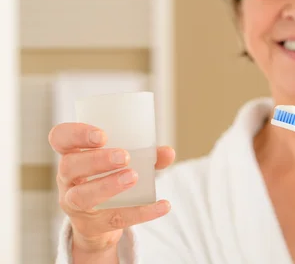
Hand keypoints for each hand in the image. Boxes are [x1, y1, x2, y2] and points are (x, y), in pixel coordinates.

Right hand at [48, 123, 175, 254]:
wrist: (99, 222)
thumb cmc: (109, 179)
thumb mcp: (122, 164)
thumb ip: (147, 155)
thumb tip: (168, 152)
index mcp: (73, 155)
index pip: (60, 138)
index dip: (76, 134)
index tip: (102, 135)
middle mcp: (68, 179)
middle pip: (70, 166)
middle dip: (96, 160)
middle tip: (124, 156)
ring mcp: (76, 204)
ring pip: (82, 196)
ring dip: (108, 185)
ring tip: (133, 177)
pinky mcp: (93, 225)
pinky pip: (116, 218)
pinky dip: (142, 211)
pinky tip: (163, 205)